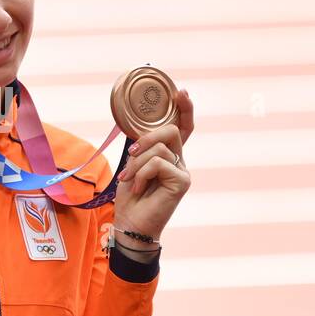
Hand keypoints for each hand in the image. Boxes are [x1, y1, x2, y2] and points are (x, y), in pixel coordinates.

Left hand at [112, 87, 193, 241]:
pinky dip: (141, 174)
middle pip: (171, 130)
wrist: (130, 224)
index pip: (183, 127)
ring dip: (136, 164)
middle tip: (131, 154)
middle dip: (146, 138)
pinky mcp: (182, 182)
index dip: (184, 108)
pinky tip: (138, 189)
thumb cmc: (131, 196)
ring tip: (129, 180)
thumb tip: (138, 127)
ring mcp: (183, 171)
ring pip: (160, 148)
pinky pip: (158, 163)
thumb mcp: (132, 164)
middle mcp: (179, 161)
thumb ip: (140, 147)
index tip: (180, 92)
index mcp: (169, 155)